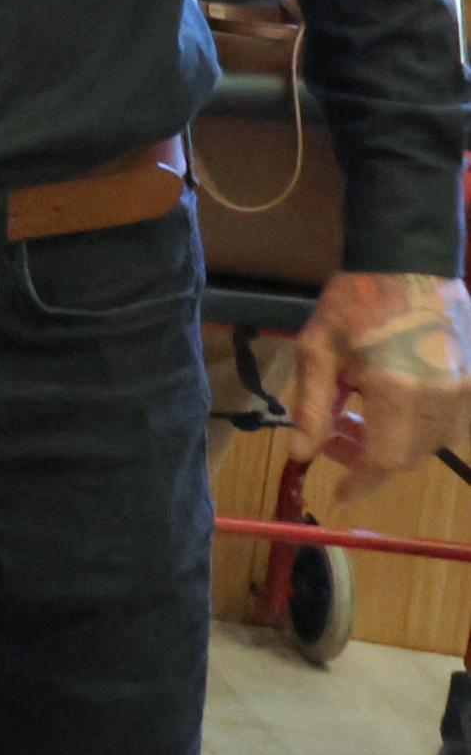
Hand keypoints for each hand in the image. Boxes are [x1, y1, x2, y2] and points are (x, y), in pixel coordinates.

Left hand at [289, 268, 470, 481]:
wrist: (408, 260)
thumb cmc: (355, 301)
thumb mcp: (318, 350)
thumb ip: (310, 406)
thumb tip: (301, 454)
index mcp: (399, 391)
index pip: (384, 460)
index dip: (361, 482)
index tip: (339, 495)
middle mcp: (441, 398)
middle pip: (409, 455)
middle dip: (370, 455)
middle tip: (335, 432)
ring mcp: (466, 389)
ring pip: (433, 441)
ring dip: (396, 440)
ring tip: (359, 412)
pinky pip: (452, 421)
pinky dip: (422, 424)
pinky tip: (393, 401)